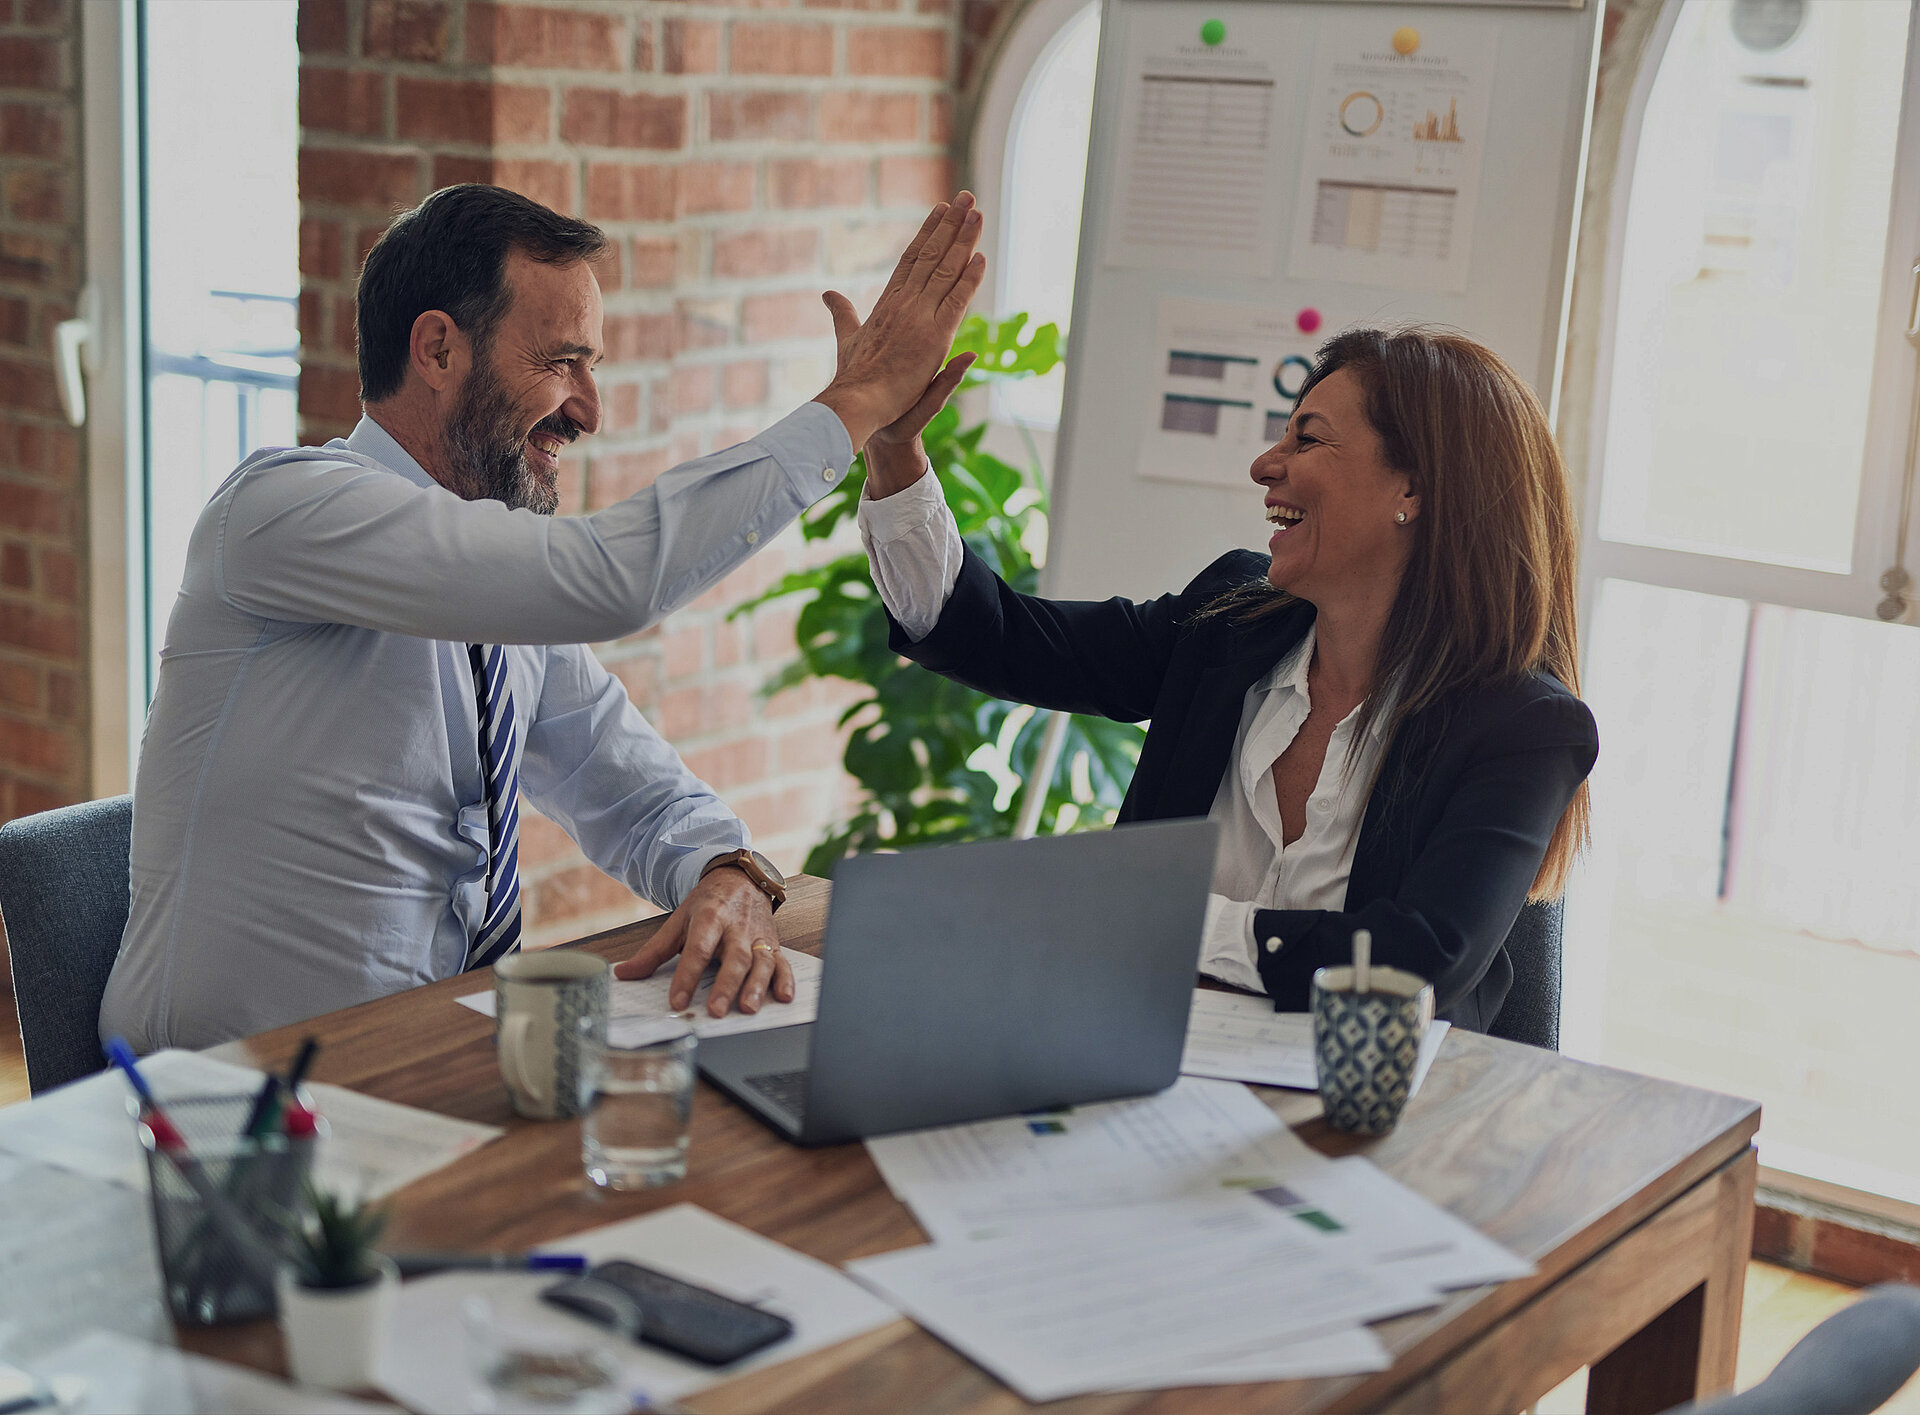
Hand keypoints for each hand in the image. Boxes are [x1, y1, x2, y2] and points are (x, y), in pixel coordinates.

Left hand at [612, 866, 794, 1018]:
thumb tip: (623, 974)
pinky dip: (786, 980)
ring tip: (748, 1008)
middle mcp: (737, 927)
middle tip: (715, 1010)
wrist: (742, 879)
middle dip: (726, 985)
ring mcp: (758, 937)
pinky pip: (783, 963)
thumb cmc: (709, 904)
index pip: (698, 949)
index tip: (677, 1001)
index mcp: (710, 918)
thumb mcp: (679, 921)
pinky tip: (784, 997)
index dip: (687, 976)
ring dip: (757, 986)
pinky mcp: (773, 944)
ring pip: (761, 962)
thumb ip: (653, 952)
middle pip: (734, 957)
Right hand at [814, 193, 986, 449]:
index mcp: (886, 303)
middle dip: (950, 224)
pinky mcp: (935, 337)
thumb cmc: (852, 379)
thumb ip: (843, 315)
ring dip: (964, 238)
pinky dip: (970, 277)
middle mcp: (904, 303)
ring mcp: (919, 317)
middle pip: (931, 255)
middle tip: (965, 197)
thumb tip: (828, 293)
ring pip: (946, 270)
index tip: (939, 209)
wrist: (857, 403)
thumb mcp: (846, 339)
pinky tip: (981, 256)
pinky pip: (957, 300)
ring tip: (976, 211)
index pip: (911, 259)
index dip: (927, 232)